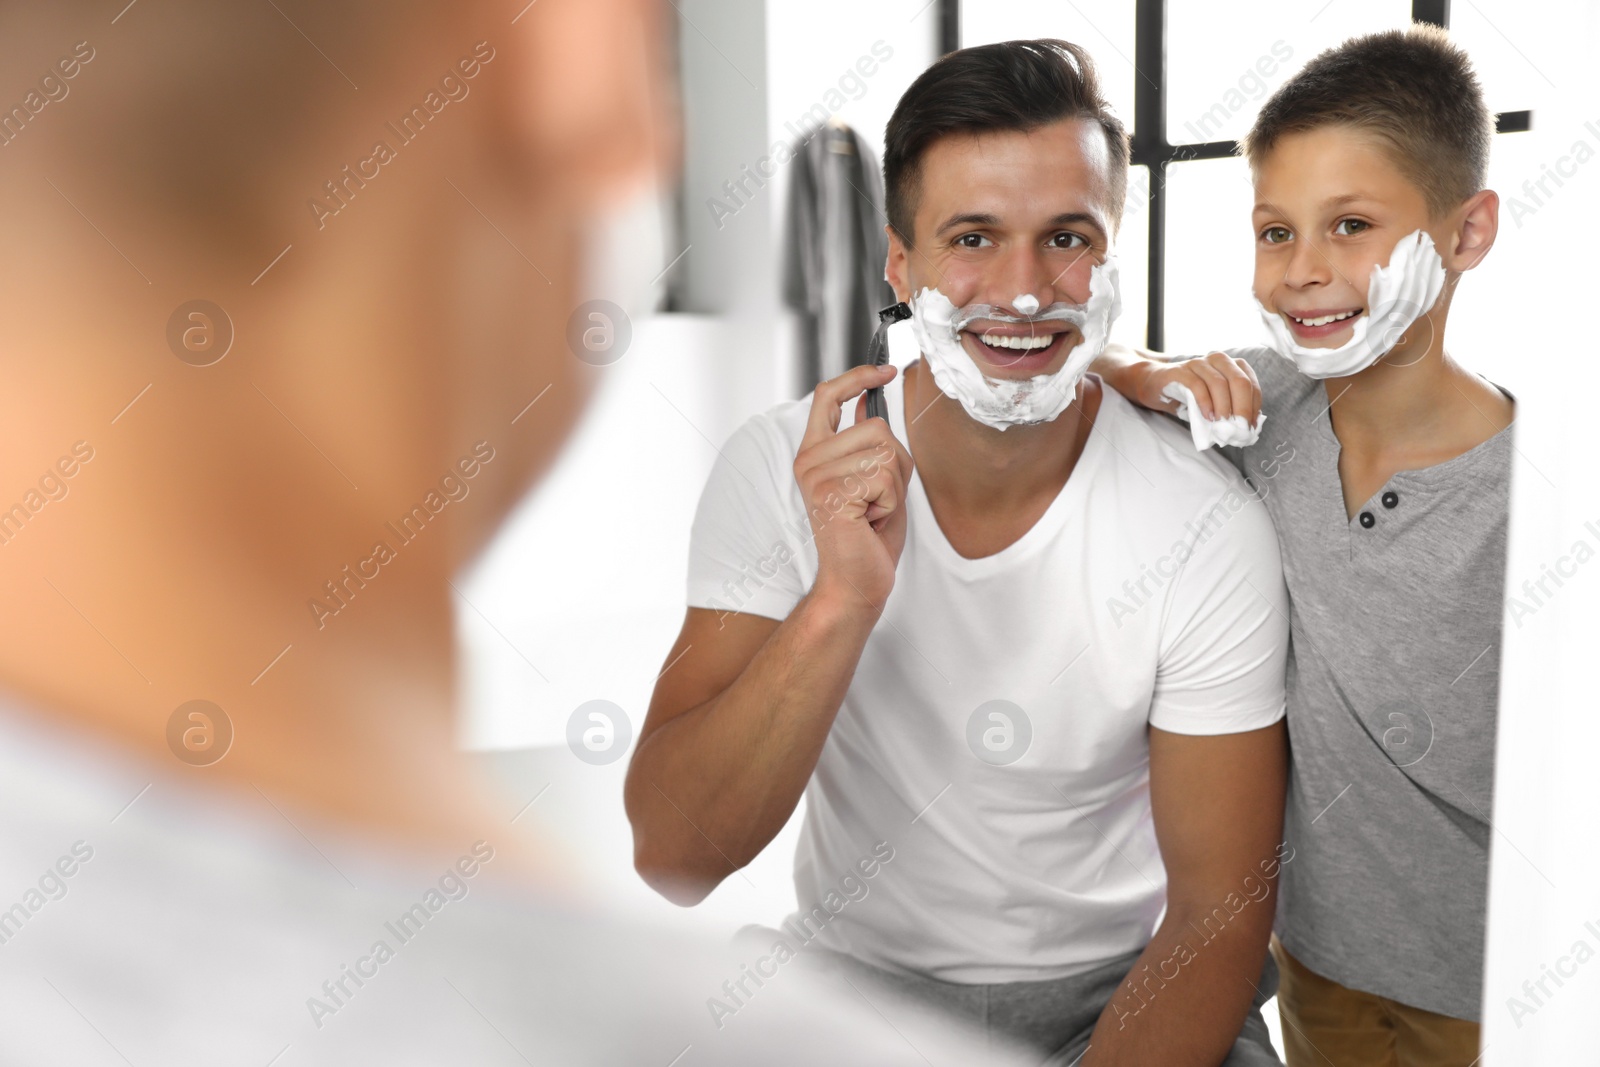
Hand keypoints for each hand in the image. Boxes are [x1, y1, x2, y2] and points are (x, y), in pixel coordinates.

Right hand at [793, 364, 913, 614]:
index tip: (883, 370)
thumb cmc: (867, 538)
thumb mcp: (876, 480)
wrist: (856, 583)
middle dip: (895, 465)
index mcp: (815, 454)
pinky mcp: (830, 491)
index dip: (857, 376)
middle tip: (877, 502)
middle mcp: (809, 460)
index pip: (828, 397)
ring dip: (894, 486)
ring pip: (885, 451)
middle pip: (877, 427)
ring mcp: (816, 474)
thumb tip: (871, 401)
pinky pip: (884, 475)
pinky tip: (871, 521)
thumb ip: (871, 443)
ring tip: (872, 512)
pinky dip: (890, 502)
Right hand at [1136, 351, 1260, 423]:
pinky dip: (1205, 403)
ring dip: (1224, 408)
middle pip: (1239, 381)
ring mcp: (1198, 363)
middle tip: (1239, 429)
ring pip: (1219, 383)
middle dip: (1243, 408)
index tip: (1250, 427)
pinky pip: (1197, 385)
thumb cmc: (1188, 396)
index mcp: (1231, 366)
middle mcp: (1218, 360)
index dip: (1254, 407)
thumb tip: (1247, 429)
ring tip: (1222, 425)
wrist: (1155, 384)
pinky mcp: (1180, 371)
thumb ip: (1230, 410)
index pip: (1251, 384)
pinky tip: (1207, 417)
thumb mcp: (1214, 402)